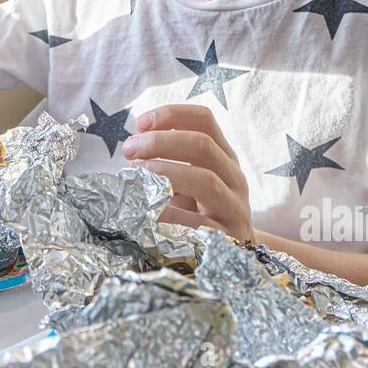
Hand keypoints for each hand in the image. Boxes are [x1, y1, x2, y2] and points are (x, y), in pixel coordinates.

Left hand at [121, 102, 253, 242]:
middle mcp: (233, 176)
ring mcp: (234, 205)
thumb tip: (133, 148)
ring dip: (165, 173)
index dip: (172, 114)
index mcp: (223, 156)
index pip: (205, 120)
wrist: (237, 253)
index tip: (140, 122)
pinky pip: (198, 222)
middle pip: (202, 145)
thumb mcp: (192, 180)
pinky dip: (169, 214)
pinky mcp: (229, 236)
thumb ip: (169, 161)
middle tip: (130, 149)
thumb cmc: (204, 211)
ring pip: (205, 180)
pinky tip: (148, 212)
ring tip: (136, 175)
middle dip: (160, 142)